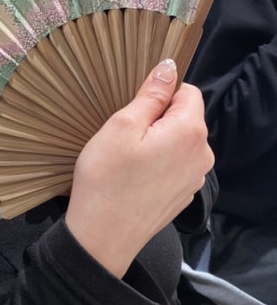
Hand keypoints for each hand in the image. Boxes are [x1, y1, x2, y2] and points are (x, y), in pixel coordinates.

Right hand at [65, 59, 213, 277]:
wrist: (103, 236)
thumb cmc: (107, 179)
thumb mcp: (122, 126)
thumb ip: (150, 95)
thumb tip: (169, 68)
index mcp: (190, 132)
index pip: (188, 92)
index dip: (160, 94)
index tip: (133, 109)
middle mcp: (202, 155)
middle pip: (185, 118)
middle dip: (158, 118)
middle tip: (124, 135)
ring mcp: (194, 178)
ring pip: (179, 142)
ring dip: (157, 141)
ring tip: (126, 158)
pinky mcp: (183, 195)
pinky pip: (174, 165)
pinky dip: (158, 164)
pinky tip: (133, 177)